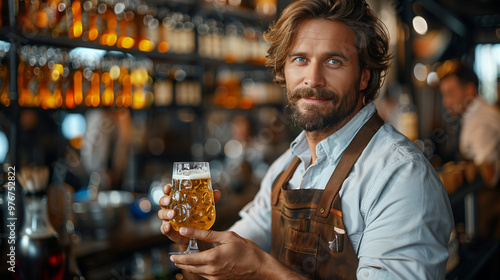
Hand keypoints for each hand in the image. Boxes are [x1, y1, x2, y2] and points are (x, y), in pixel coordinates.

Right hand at [157, 184, 221, 243]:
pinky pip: (164, 229)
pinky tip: (169, 227)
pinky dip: (165, 228)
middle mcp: (170, 209)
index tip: (169, 187)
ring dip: (166, 213)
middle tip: (170, 200)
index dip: (167, 189)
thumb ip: (209, 200)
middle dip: (164, 200)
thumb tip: (217, 192)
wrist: (196, 236)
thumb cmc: (197, 218)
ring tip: (173, 214)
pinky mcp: (170, 232)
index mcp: (176, 201)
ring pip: (162, 215)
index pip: (169, 192)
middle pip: (162, 202)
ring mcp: (168, 220)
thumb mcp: (204, 208)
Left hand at [170, 228, 306, 279]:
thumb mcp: (228, 237)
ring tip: (188, 258)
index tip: (171, 255)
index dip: (178, 258)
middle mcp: (212, 270)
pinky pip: (206, 275)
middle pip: (190, 268)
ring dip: (191, 266)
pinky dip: (201, 269)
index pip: (188, 259)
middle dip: (181, 263)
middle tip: (175, 258)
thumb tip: (187, 230)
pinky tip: (202, 263)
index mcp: (212, 258)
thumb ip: (206, 234)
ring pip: (197, 273)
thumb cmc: (247, 250)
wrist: (262, 269)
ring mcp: (216, 277)